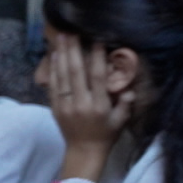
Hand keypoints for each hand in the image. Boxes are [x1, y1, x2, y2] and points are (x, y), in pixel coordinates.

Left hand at [44, 32, 130, 179]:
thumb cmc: (106, 134)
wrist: (83, 152)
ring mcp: (65, 105)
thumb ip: (126, 102)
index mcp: (98, 106)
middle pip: (75, 71)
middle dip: (73, 50)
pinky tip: (54, 55)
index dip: (97, 57)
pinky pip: (52, 85)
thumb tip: (129, 85)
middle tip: (71, 31)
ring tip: (60, 37)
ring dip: (61, 55)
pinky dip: (53, 69)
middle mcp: (80, 104)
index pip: (97, 77)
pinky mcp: (55, 108)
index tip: (97, 40)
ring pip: (62, 75)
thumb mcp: (121, 120)